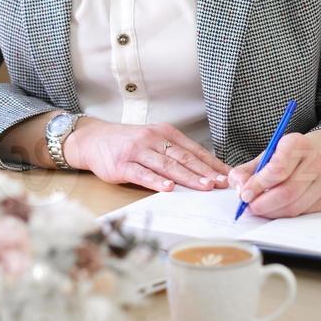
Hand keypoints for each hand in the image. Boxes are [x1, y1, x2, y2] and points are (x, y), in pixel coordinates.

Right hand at [64, 118, 231, 191]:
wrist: (93, 139)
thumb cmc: (128, 143)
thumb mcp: (153, 140)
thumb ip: (174, 152)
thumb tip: (203, 169)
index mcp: (165, 133)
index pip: (193, 150)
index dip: (211, 163)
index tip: (227, 175)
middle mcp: (153, 138)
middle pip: (183, 157)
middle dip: (205, 171)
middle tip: (221, 183)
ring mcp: (137, 151)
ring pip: (166, 165)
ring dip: (187, 176)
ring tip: (203, 186)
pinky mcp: (122, 164)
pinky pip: (142, 173)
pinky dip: (156, 181)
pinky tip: (168, 188)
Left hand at [228, 131, 320, 218]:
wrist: (319, 154)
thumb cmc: (288, 156)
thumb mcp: (267, 155)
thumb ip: (247, 170)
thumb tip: (239, 188)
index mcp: (297, 144)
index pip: (278, 168)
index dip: (259, 184)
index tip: (244, 194)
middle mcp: (315, 161)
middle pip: (287, 191)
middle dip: (263, 204)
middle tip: (249, 208)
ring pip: (294, 206)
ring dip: (272, 213)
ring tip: (259, 209)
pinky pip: (302, 213)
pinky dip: (284, 215)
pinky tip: (275, 209)